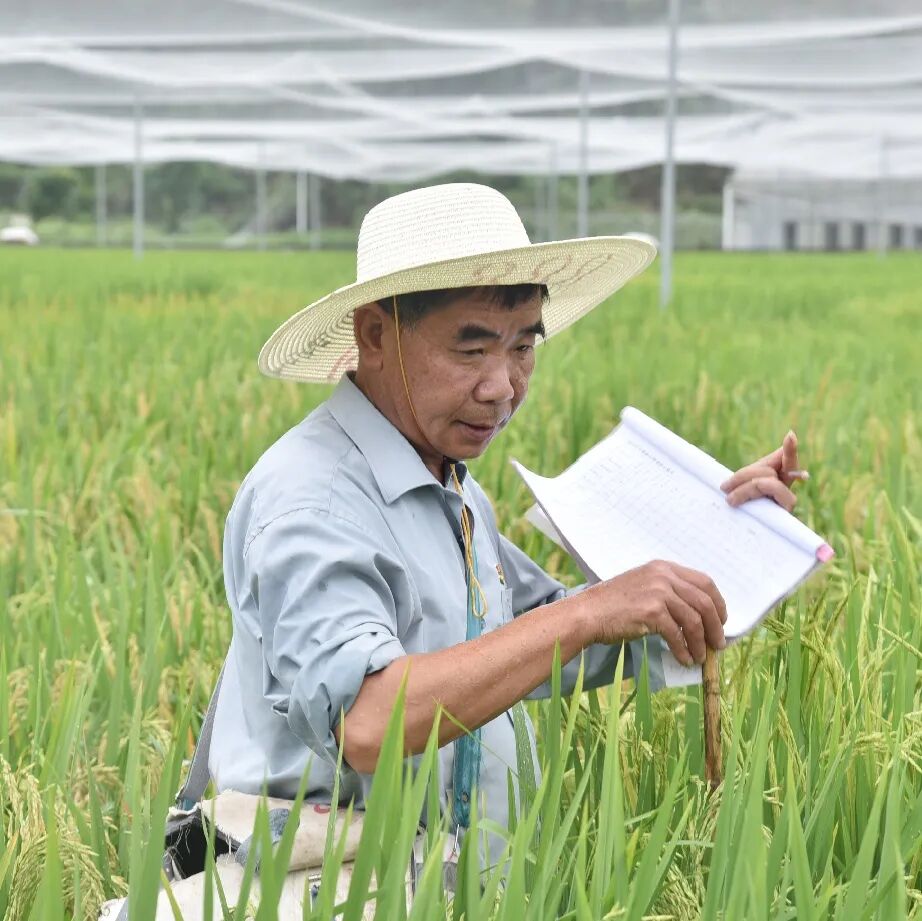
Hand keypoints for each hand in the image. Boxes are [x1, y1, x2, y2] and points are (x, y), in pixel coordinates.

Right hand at [584, 559, 727, 666]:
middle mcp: (663, 576)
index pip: (704, 581)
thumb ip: (667, 590)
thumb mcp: (643, 585)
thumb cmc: (613, 604)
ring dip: (701, 642)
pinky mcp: (651, 612)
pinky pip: (678, 634)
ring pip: (694, 620)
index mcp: (663, 567)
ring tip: (701, 656)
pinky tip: (684, 659)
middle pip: (705, 601)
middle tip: (718, 644)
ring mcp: (658, 593)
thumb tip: (697, 613)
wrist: (588, 612)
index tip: (721, 620)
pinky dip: (684, 650)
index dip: (718, 602)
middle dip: (716, 625)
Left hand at [720, 429, 806, 513]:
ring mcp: (785, 503)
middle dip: (744, 475)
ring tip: (727, 498)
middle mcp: (785, 490)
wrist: (736, 536)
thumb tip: (764, 457)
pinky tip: (734, 499)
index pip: (786, 461)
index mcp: (778, 479)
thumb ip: (753, 472)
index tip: (789, 434)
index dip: (790, 450)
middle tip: (724, 487)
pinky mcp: (781, 516)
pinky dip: (747, 494)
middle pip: (768, 470)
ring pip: (767, 482)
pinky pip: (770, 496)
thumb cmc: (739, 507)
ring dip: (743, 488)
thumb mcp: (744, 487)